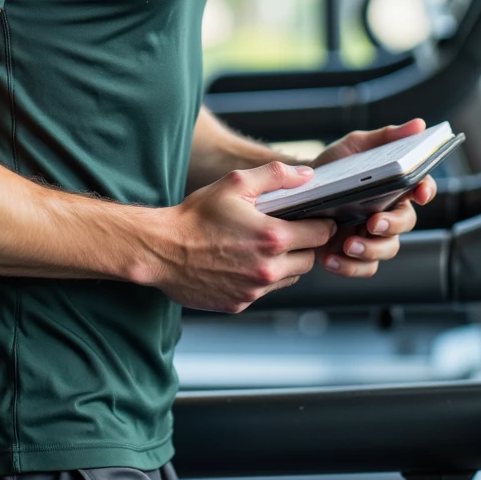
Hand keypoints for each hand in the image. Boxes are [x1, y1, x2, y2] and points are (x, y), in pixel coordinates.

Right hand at [149, 161, 335, 313]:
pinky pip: (263, 292)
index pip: (320, 234)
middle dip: (303, 245)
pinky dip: (259, 279)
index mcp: (273, 238)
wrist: (160, 250)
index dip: (320, 224)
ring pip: (289, 278)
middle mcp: (268, 269)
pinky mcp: (239, 303)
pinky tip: (241, 263)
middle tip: (285, 231)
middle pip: (309, 260)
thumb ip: (275, 175)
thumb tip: (307, 175)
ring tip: (261, 247)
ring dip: (284, 264)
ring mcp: (254, 290)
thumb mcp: (235, 184)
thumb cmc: (195, 216)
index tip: (313, 219)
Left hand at [309, 118, 437, 278]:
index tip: (419, 192)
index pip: (421, 187)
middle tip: (374, 222)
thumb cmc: (333, 166)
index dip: (426, 190)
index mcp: (394, 187)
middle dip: (392, 225)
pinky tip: (331, 259)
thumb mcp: (355, 146)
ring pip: (387, 249)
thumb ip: (386, 136)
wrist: (297, 191)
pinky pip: (363, 267)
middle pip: (405, 223)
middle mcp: (388, 212)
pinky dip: (349, 267)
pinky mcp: (353, 254)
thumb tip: (419, 124)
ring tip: (348, 244)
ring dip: (371, 249)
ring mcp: (371, 235)